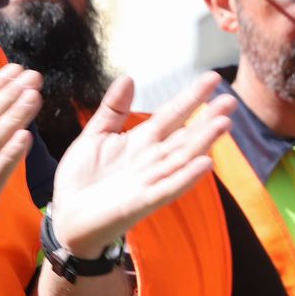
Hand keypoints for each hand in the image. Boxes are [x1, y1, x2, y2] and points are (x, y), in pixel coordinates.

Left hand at [48, 72, 233, 257]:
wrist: (65, 217)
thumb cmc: (81, 179)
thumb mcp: (94, 136)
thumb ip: (113, 109)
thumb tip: (128, 79)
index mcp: (142, 140)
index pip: (173, 114)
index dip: (192, 97)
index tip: (212, 78)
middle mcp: (153, 158)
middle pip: (186, 135)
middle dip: (208, 118)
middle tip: (230, 100)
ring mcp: (151, 180)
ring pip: (184, 158)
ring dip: (204, 142)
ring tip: (224, 124)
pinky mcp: (144, 202)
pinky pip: (170, 188)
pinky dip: (187, 177)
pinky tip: (206, 164)